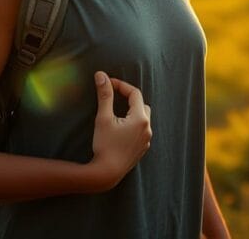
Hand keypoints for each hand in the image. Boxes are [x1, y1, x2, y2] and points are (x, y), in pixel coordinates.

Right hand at [87, 71, 151, 191]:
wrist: (107, 173)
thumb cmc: (105, 145)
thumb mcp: (103, 118)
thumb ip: (105, 95)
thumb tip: (101, 75)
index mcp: (140, 118)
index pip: (134, 93)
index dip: (121, 85)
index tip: (108, 83)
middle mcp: (147, 128)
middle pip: (141, 105)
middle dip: (129, 99)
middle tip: (114, 96)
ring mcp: (146, 140)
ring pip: (143, 118)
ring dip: (132, 112)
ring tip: (117, 112)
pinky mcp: (142, 149)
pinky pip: (141, 131)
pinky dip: (133, 125)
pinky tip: (120, 129)